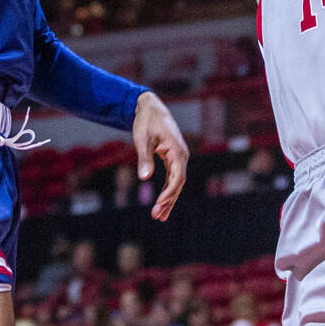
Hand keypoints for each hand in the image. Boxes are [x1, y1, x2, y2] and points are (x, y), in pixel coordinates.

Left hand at [132, 91, 188, 220]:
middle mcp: (182, 156)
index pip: (177, 178)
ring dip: (169, 199)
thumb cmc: (146, 122)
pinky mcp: (173, 158)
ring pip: (177, 182)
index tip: (159, 206)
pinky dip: (168, 190)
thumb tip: (144, 178)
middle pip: (178, 183)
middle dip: (168, 201)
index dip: (169, 194)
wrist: (151, 108)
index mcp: (177, 151)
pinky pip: (173, 178)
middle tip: (157, 217)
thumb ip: (144, 158)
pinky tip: (162, 202)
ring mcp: (178, 157)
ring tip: (160, 216)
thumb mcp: (142, 139)